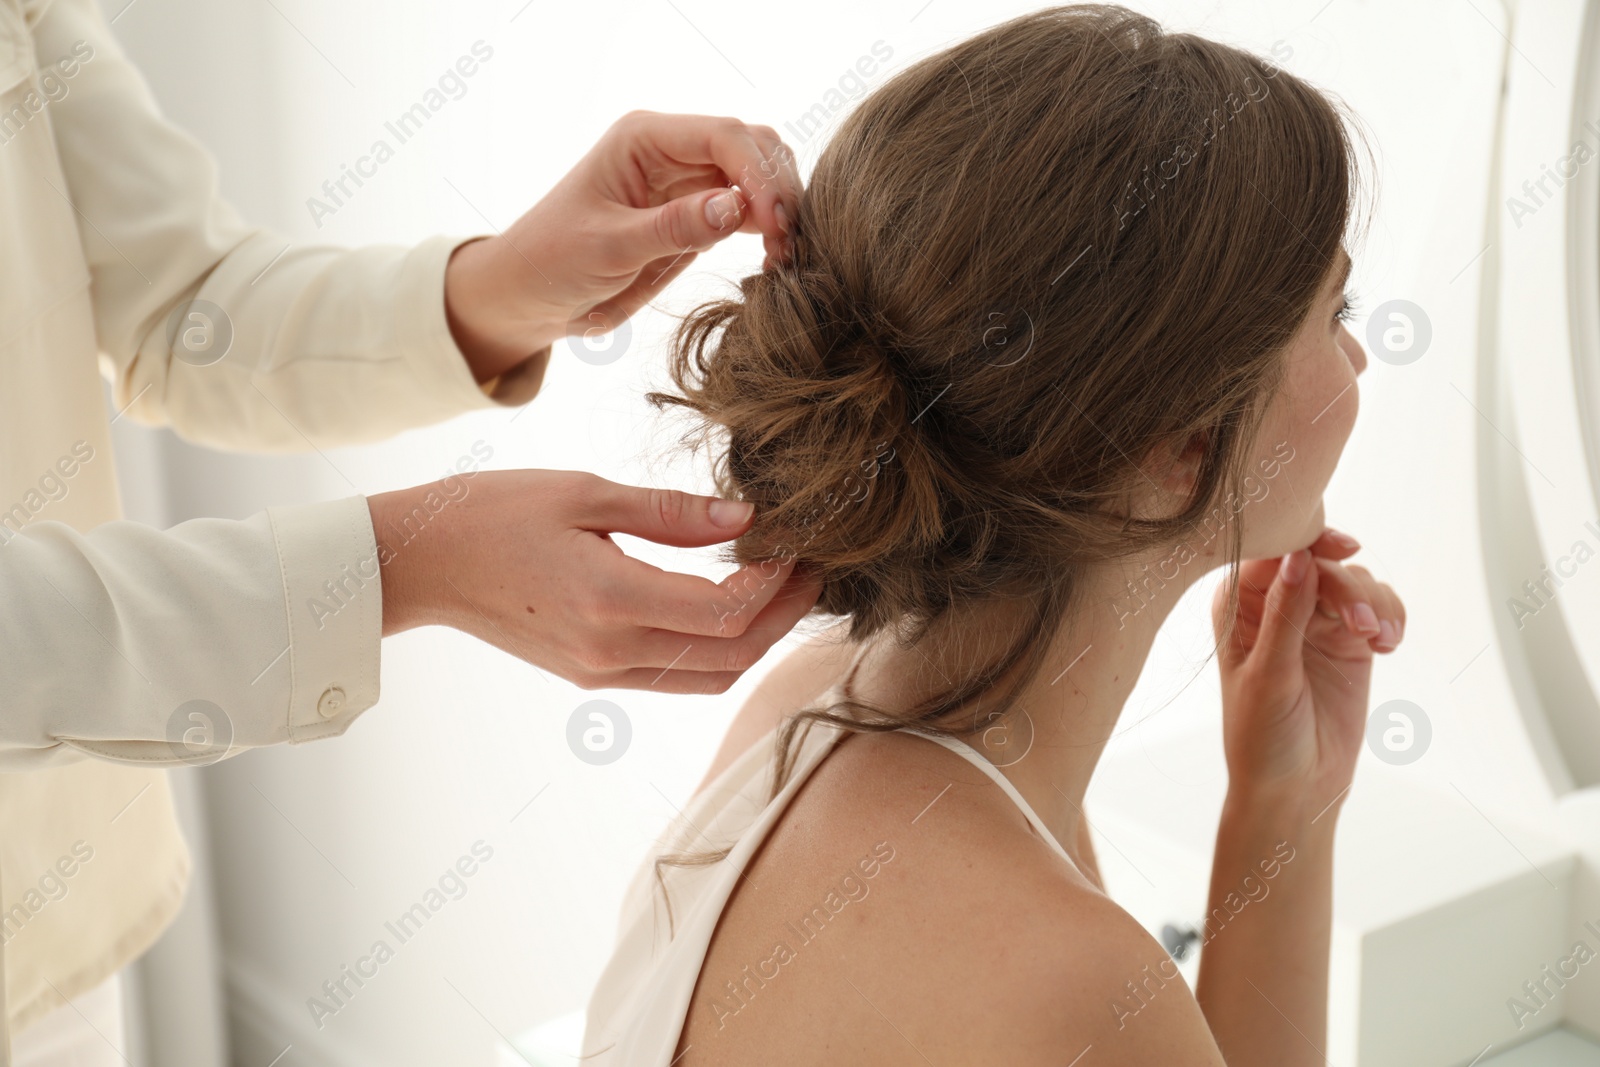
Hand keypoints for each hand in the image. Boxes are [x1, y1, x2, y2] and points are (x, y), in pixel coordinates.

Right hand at [369, 469, 821, 693]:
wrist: (424, 562)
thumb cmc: (496, 511)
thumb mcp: (587, 492)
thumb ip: (673, 512)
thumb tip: (747, 515)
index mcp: (610, 600)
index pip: (726, 612)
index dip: (777, 584)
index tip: (798, 543)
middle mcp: (611, 651)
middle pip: (732, 655)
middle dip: (784, 616)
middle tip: (812, 569)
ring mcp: (602, 672)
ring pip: (711, 677)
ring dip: (758, 640)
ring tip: (784, 588)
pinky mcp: (594, 676)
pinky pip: (678, 677)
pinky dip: (719, 650)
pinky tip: (732, 606)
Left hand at [444, 110, 802, 380]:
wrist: (531, 296)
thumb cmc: (553, 262)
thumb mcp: (608, 248)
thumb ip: (673, 227)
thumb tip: (737, 207)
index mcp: (645, 138)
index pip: (723, 136)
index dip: (759, 174)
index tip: (776, 222)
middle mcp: (673, 150)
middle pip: (751, 147)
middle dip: (778, 188)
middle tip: (790, 243)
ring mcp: (689, 181)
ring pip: (758, 176)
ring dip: (781, 209)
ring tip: (787, 255)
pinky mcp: (699, 215)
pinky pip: (749, 209)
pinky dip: (770, 229)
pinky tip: (775, 259)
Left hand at [1210, 527, 1406, 812]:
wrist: (1296, 787)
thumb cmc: (1262, 737)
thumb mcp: (1269, 674)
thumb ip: (1285, 615)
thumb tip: (1298, 558)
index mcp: (1238, 604)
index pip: (1273, 552)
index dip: (1309, 542)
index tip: (1345, 549)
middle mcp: (1275, 605)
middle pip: (1322, 562)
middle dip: (1349, 588)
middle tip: (1365, 627)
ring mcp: (1314, 621)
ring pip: (1355, 581)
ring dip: (1374, 605)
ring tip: (1379, 641)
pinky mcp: (1347, 641)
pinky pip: (1377, 608)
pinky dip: (1390, 618)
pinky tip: (1386, 646)